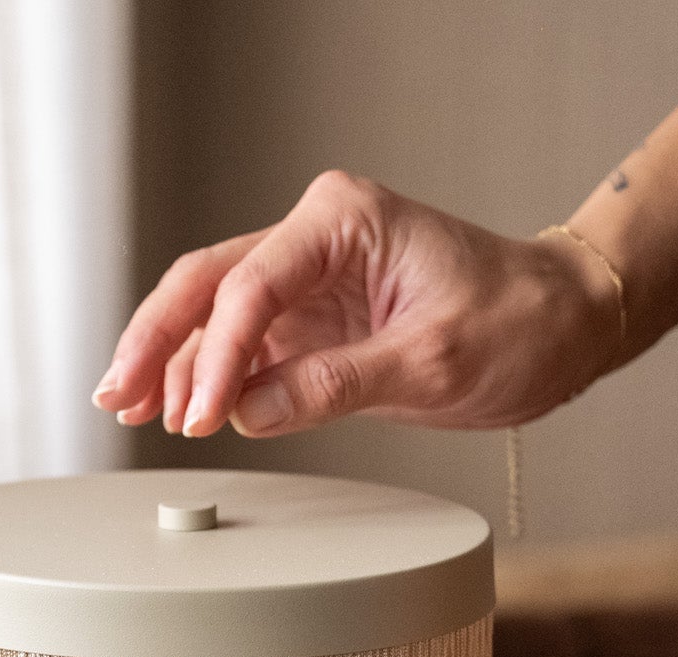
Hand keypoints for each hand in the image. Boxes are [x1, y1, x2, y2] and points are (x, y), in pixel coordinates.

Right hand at [92, 170, 623, 440]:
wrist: (561, 325)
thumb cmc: (516, 322)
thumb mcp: (430, 360)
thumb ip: (335, 385)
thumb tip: (251, 413)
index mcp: (341, 219)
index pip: (252, 286)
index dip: (217, 356)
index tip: (199, 416)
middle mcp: (315, 238)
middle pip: (207, 284)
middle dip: (157, 341)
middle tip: (116, 397)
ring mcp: (310, 282)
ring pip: (214, 314)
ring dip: (173, 362)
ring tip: (133, 411)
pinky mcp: (314, 323)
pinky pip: (245, 348)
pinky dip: (211, 379)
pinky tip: (179, 409)